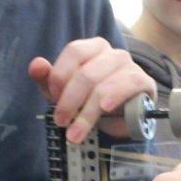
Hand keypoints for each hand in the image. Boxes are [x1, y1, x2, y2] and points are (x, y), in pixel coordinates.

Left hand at [28, 37, 155, 142]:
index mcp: (92, 48)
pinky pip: (129, 85)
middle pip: (86, 72)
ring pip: (103, 85)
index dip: (61, 76)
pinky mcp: (143, 81)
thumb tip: (36, 65)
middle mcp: (112, 53)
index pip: (74, 52)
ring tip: (76, 132)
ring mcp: (130, 66)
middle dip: (70, 101)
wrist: (119, 122)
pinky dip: (114, 97)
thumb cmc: (91, 102)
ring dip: (87, 112)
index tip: (53, 99)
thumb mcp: (64, 93)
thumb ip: (48, 79)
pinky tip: (105, 110)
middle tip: (61, 121)